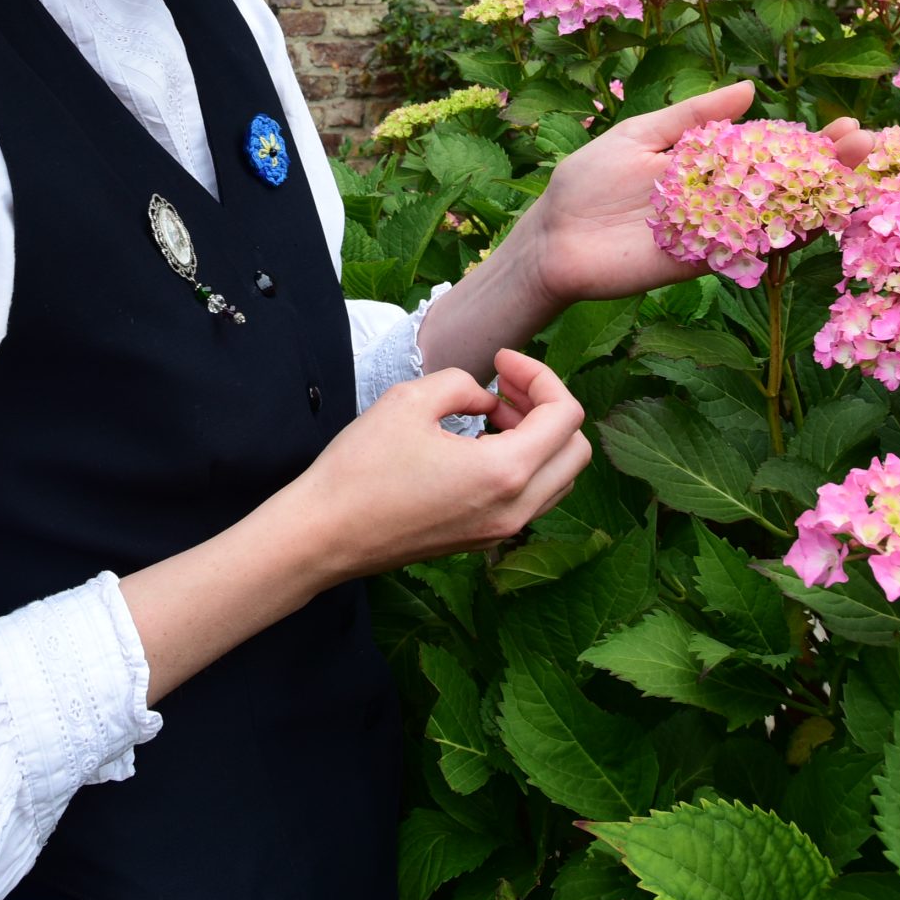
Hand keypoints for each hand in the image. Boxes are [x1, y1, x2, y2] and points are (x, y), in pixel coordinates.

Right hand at [279, 349, 591, 585]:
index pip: (565, 415)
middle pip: (575, 451)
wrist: (324, 534)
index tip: (500, 361)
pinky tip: (477, 444)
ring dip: (538, 437)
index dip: (539, 375)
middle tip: (503, 386)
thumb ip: (462, 385)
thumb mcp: (410, 400)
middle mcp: (516, 509)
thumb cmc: (360, 467)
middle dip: (547, 407)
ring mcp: (501, 530)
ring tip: (491, 413)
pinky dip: (522, 464)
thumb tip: (486, 399)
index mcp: (505, 473)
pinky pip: (531, 498)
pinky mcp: (482, 539)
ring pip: (558, 478)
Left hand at [505, 81, 880, 306]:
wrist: (552, 238)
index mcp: (708, 162)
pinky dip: (782, 237)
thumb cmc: (588, 181)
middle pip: (784, 182)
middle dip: (827, 166)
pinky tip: (815, 220)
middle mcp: (720, 198)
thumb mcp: (642, 134)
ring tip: (856, 179)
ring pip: (777, 216)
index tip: (847, 126)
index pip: (770, 149)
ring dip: (817, 199)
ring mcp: (715, 231)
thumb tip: (750, 89)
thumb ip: (695, 116)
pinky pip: (749, 249)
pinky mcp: (702, 261)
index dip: (808, 141)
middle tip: (867, 146)